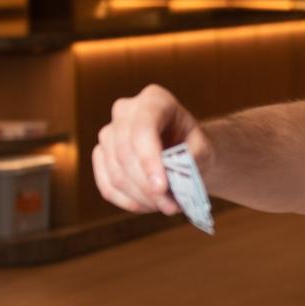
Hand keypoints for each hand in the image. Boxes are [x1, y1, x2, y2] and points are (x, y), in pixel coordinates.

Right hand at [92, 85, 205, 215]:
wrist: (183, 149)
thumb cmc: (193, 145)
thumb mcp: (203, 148)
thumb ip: (192, 159)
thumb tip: (173, 177)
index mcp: (154, 99)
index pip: (142, 128)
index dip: (148, 160)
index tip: (162, 188)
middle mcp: (125, 110)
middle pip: (125, 152)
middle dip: (147, 186)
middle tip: (170, 206)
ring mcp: (108, 132)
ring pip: (116, 172)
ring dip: (140, 197)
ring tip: (165, 206)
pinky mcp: (100, 155)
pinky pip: (107, 185)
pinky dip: (127, 202)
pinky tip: (148, 206)